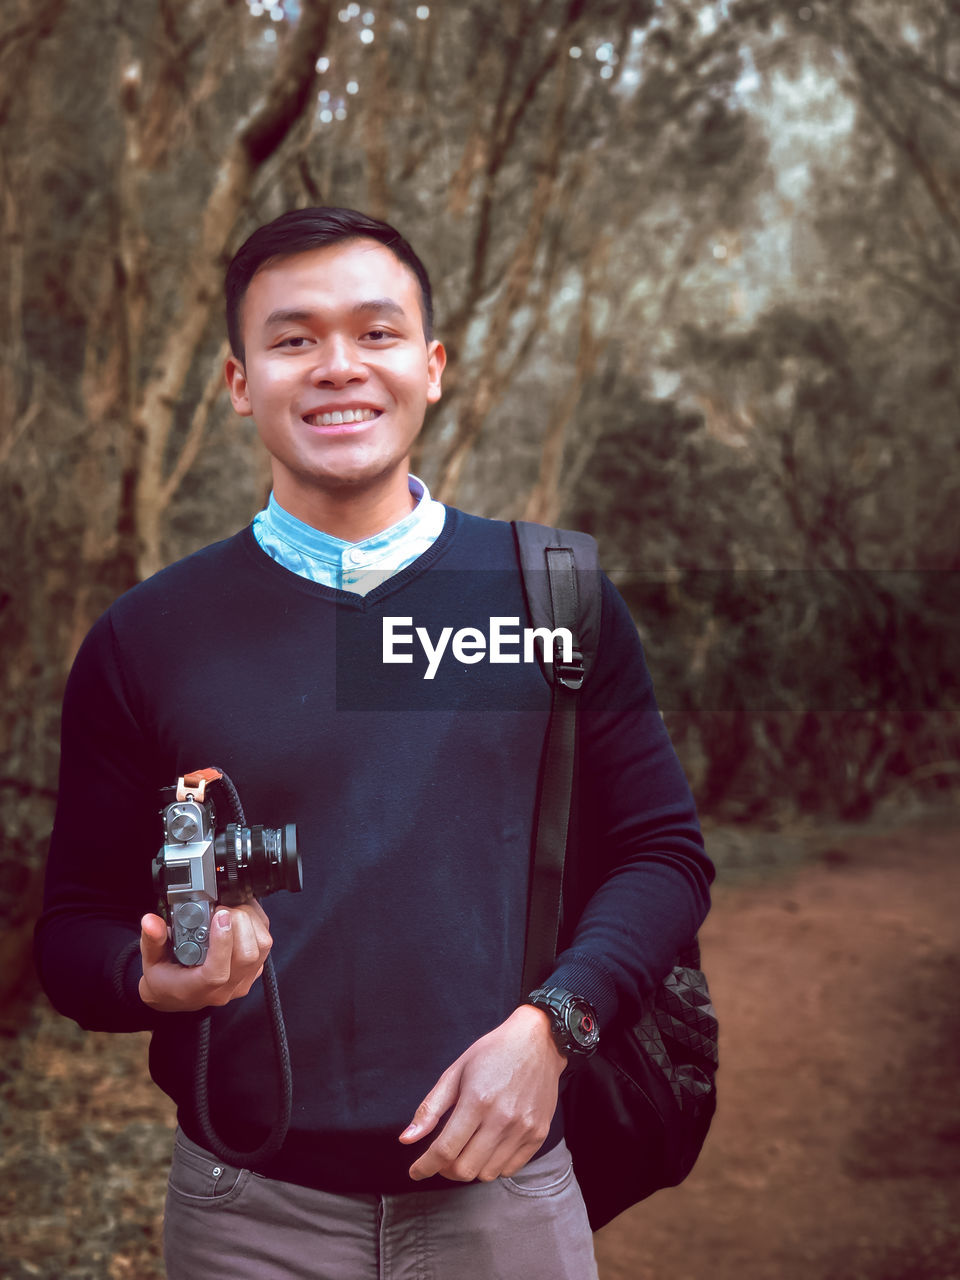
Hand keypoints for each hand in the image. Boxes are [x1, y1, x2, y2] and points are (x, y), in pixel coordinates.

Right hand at [138, 901, 271, 1011]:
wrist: (176, 995)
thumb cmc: (165, 979)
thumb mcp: (151, 961)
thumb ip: (152, 940)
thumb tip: (150, 920)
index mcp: (198, 988)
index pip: (218, 972)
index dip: (223, 942)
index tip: (219, 915)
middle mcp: (225, 988)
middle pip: (247, 955)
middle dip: (239, 923)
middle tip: (222, 907)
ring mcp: (242, 981)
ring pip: (262, 947)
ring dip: (251, 921)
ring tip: (231, 909)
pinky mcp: (253, 971)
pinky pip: (265, 944)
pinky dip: (258, 924)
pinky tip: (242, 914)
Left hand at [400, 1004, 566, 1182]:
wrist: (539, 1041)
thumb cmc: (493, 1052)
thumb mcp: (456, 1072)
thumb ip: (430, 1108)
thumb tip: (406, 1139)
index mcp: (477, 1100)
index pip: (445, 1150)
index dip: (425, 1166)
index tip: (416, 1171)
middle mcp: (502, 1118)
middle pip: (465, 1169)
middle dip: (446, 1169)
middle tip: (443, 1155)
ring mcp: (523, 1129)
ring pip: (487, 1174)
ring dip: (470, 1167)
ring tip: (467, 1148)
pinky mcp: (538, 1135)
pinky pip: (510, 1169)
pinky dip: (493, 1166)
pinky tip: (488, 1147)